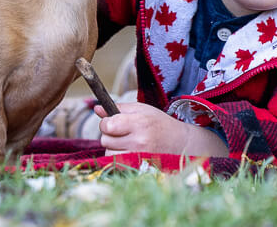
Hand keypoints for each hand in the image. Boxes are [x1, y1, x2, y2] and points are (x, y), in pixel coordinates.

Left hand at [94, 102, 228, 156]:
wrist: (180, 143)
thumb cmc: (158, 123)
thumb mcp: (141, 109)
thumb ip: (118, 108)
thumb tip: (97, 108)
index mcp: (139, 123)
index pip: (108, 125)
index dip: (106, 122)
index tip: (112, 122)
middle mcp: (139, 142)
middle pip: (105, 140)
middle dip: (109, 135)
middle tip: (122, 132)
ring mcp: (139, 158)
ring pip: (109, 153)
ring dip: (113, 148)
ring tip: (128, 142)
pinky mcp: (138, 169)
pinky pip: (116, 164)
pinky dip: (118, 158)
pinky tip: (129, 152)